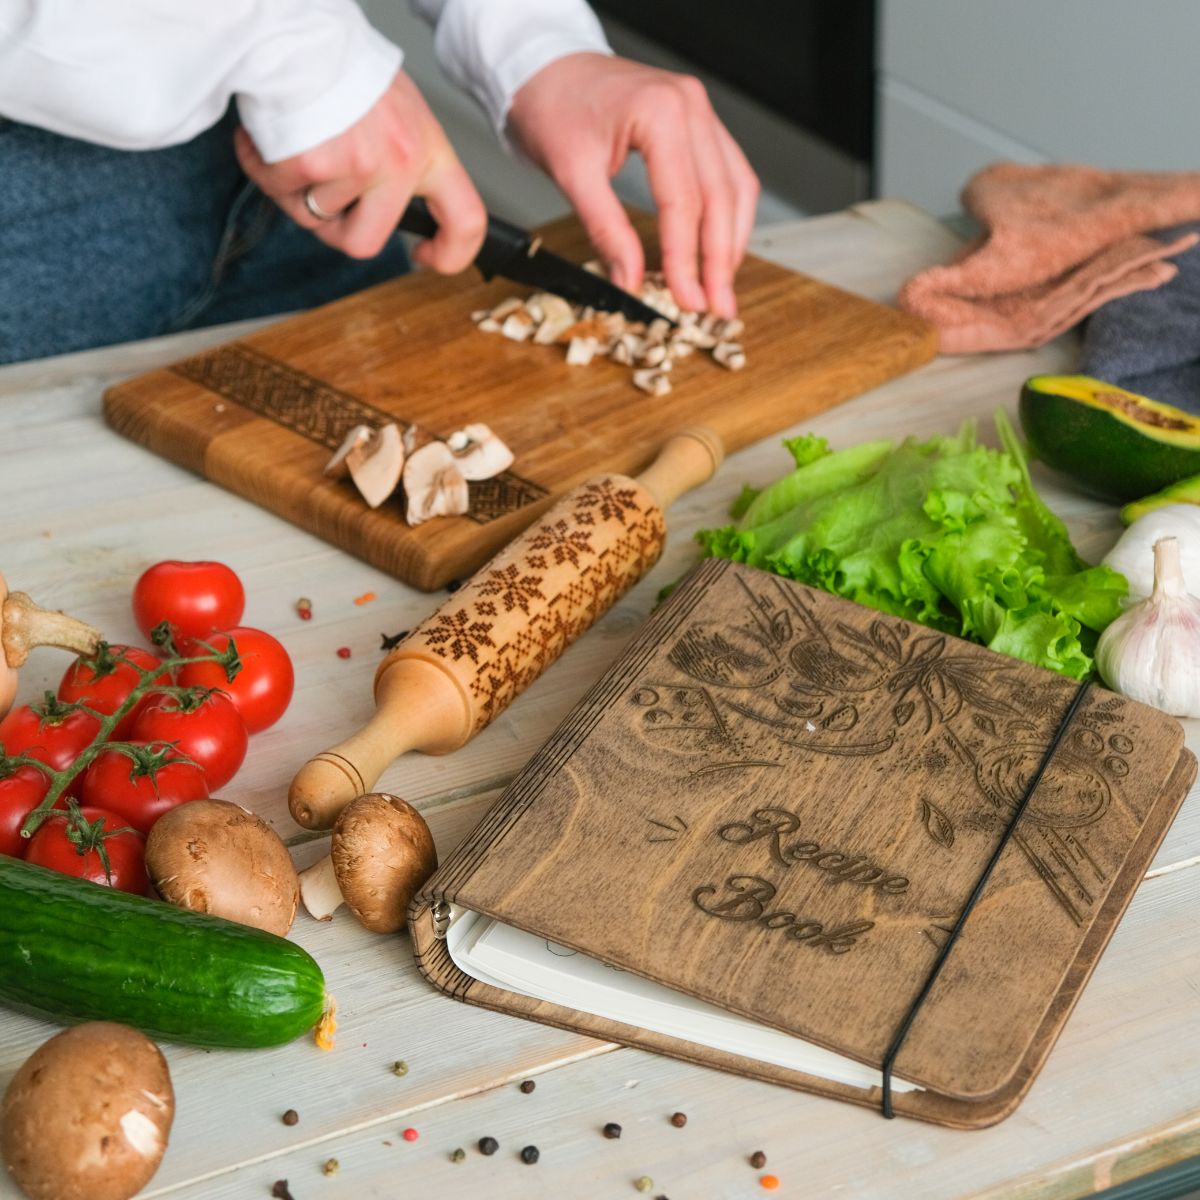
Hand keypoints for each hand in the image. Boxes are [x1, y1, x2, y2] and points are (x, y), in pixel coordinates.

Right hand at [233, 70, 486, 270]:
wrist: (300, 30)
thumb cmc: (344, 67)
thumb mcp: (399, 112)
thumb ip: (403, 160)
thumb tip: (393, 204)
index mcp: (428, 151)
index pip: (466, 220)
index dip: (450, 254)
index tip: (425, 255)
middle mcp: (400, 162)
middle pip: (366, 242)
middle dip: (332, 230)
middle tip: (316, 200)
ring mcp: (359, 165)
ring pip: (315, 216)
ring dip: (292, 188)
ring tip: (291, 143)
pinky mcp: (315, 162)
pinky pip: (280, 190)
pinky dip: (263, 167)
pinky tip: (265, 137)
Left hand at [507, 54, 759, 317]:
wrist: (544, 68)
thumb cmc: (551, 108)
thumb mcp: (571, 174)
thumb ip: (605, 230)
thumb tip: (630, 281)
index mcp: (661, 112)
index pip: (684, 202)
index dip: (687, 260)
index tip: (687, 301)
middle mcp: (691, 106)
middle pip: (721, 197)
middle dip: (719, 261)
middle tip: (717, 308)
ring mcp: (700, 112)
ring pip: (736, 187)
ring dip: (731, 241)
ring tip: (721, 287)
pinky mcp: (698, 123)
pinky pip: (729, 173)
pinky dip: (727, 215)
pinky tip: (721, 248)